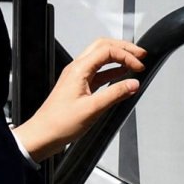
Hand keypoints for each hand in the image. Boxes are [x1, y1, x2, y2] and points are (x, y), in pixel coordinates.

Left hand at [14, 36, 147, 160]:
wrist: (43, 135)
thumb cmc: (59, 123)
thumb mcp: (93, 109)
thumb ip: (115, 94)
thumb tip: (133, 84)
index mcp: (78, 69)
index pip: (107, 50)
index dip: (126, 55)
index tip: (139, 66)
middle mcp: (77, 69)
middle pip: (103, 47)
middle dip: (123, 48)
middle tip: (140, 55)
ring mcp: (77, 77)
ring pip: (100, 58)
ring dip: (118, 58)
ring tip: (134, 63)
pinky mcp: (79, 87)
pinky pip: (98, 73)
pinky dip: (112, 71)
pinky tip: (121, 76)